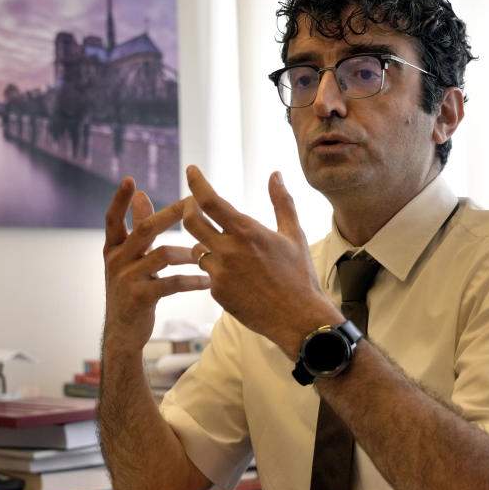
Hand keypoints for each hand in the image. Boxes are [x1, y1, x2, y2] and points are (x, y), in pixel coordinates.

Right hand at [103, 178, 209, 355]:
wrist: (123, 332)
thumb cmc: (131, 289)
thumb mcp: (130, 258)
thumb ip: (137, 227)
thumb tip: (142, 193)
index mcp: (112, 248)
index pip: (111, 218)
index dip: (120, 199)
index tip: (130, 180)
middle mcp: (116, 260)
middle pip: (145, 230)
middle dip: (171, 214)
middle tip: (192, 203)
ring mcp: (126, 279)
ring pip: (164, 254)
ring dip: (189, 253)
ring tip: (206, 254)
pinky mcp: (141, 297)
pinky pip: (173, 282)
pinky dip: (193, 279)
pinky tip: (207, 280)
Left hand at [183, 166, 335, 357]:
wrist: (298, 319)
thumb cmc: (300, 275)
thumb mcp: (294, 234)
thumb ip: (282, 201)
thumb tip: (275, 174)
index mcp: (247, 231)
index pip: (209, 200)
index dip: (196, 183)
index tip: (191, 171)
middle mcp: (228, 250)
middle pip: (191, 221)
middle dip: (188, 208)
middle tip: (192, 203)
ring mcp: (220, 273)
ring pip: (198, 249)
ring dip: (205, 243)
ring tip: (224, 247)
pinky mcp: (217, 292)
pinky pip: (208, 273)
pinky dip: (217, 269)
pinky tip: (237, 276)